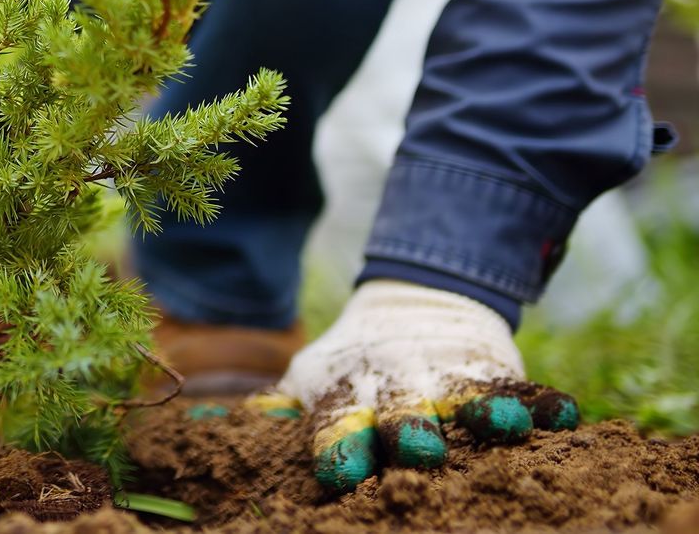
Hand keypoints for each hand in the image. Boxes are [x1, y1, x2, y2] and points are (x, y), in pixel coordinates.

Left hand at [247, 280, 578, 492]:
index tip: (337, 469)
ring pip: (466, 400)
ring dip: (480, 414)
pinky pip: (523, 390)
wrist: (412, 304)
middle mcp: (399, 391)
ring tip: (497, 426)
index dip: (338, 446)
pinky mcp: (494, 372)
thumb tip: (208, 426)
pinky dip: (542, 403)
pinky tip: (564, 415)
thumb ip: (274, 409)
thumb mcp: (311, 379)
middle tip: (416, 449)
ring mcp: (450, 380)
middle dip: (408, 432)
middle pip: (402, 415)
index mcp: (348, 397)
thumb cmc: (352, 365)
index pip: (339, 425)